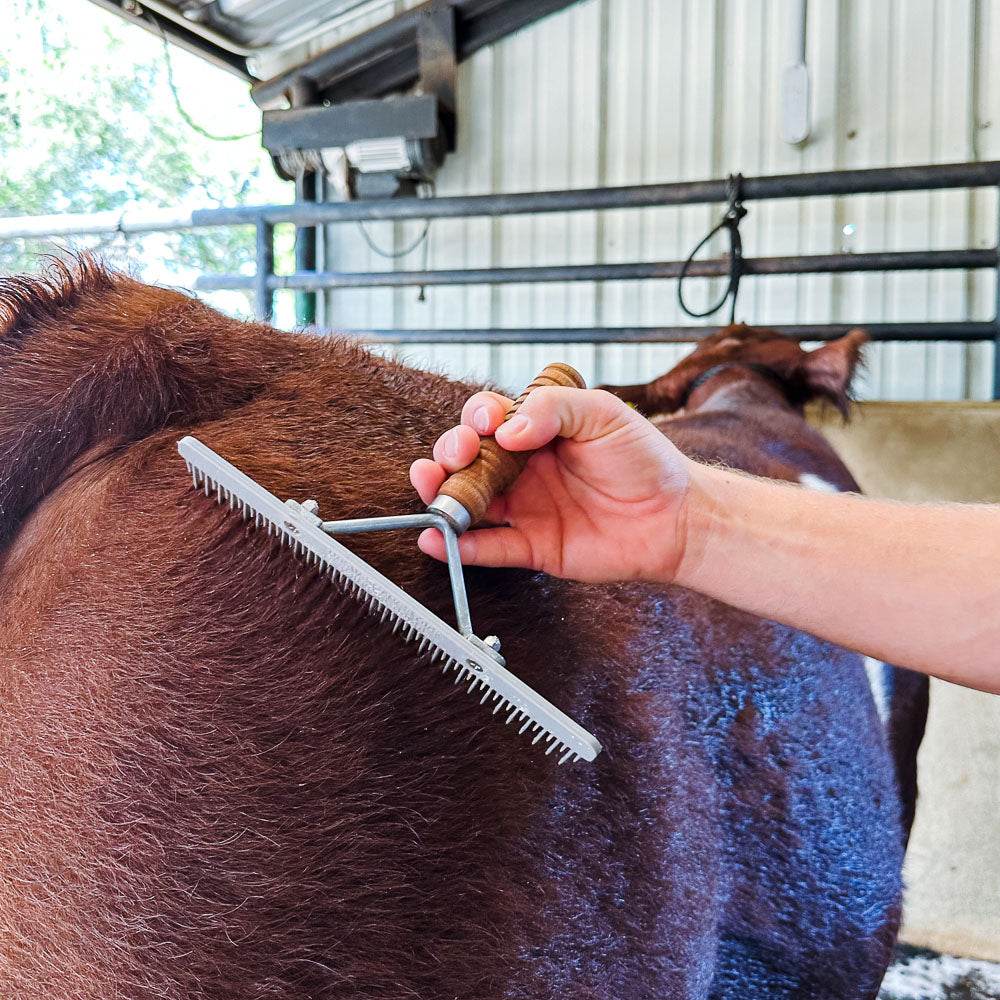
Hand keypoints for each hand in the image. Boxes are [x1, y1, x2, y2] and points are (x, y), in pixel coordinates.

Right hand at [409, 386, 693, 583]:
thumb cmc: (645, 461)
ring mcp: (525, 508)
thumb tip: (506, 428)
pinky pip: (489, 548)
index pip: (489, 418)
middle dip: (450, 451)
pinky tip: (438, 540)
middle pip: (467, 459)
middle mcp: (523, 469)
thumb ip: (553, 408)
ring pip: (468, 502)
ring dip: (441, 495)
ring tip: (432, 489)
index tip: (486, 422)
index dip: (477, 417)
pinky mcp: (533, 547)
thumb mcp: (602, 413)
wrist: (677, 517)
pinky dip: (459, 547)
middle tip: (458, 453)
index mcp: (538, 431)